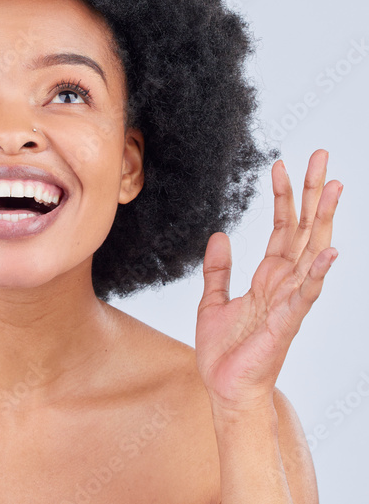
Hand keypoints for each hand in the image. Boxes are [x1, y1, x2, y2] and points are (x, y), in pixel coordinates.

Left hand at [195, 149, 342, 415]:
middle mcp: (286, 284)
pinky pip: (305, 294)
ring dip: (323, 220)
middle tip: (322, 157)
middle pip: (305, 230)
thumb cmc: (224, 351)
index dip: (284, 196)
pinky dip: (317, 273)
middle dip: (313, 193)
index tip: (281, 164)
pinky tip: (329, 251)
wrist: (224, 388)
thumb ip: (218, 269)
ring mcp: (290, 301)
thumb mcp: (212, 300)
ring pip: (312, 253)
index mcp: (269, 277)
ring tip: (333, 187)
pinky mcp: (286, 323)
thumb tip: (220, 234)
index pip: (283, 228)